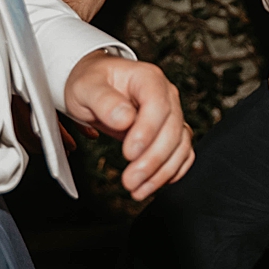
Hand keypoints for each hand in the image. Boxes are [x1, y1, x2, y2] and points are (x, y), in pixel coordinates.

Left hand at [63, 51, 194, 200]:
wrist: (96, 87)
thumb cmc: (91, 83)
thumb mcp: (87, 87)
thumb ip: (104, 101)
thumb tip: (125, 119)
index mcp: (148, 79)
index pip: (158, 105)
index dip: (147, 131)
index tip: (129, 153)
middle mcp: (166, 95)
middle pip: (172, 129)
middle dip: (152, 160)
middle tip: (130, 180)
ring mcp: (171, 114)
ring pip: (180, 144)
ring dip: (162, 171)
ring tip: (137, 190)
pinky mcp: (169, 132)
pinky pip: (182, 152)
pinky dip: (172, 171)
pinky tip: (153, 184)